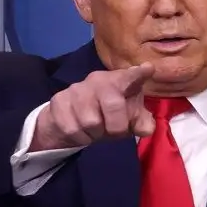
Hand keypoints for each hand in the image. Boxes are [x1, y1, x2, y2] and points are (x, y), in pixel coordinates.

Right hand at [30, 63, 155, 151]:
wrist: (67, 119)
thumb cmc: (106, 115)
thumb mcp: (127, 119)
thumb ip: (140, 123)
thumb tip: (146, 129)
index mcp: (119, 81)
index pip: (129, 76)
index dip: (138, 74)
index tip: (148, 69)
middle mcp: (98, 80)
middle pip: (113, 105)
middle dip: (117, 126)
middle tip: (115, 131)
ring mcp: (76, 89)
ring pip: (91, 122)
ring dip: (96, 133)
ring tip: (95, 129)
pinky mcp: (59, 101)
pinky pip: (73, 129)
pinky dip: (81, 137)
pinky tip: (81, 131)